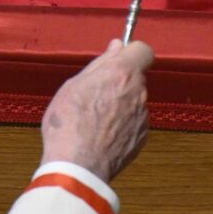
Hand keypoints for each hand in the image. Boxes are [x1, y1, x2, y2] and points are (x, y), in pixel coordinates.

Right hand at [40, 40, 151, 182]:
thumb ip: (101, 63)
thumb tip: (117, 47)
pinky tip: (101, 134)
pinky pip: (133, 122)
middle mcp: (139, 92)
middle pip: (135, 77)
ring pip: (134, 101)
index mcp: (122, 72)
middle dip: (119, 81)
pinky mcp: (142, 137)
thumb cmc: (69, 124)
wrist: (78, 166)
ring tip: (93, 119)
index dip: (130, 53)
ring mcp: (143, 116)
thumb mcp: (74, 85)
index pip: (142, 50)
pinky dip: (121, 125)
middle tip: (93, 94)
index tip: (115, 60)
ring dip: (120, 105)